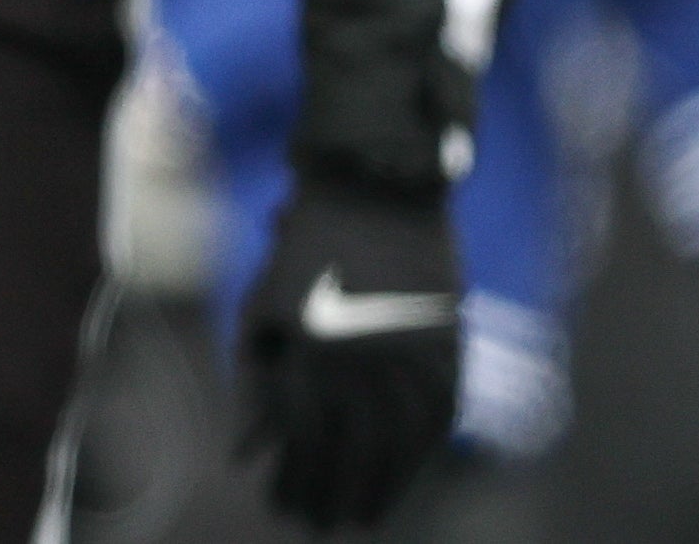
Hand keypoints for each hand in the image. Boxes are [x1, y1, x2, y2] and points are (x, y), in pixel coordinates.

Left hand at [238, 171, 462, 527]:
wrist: (376, 187)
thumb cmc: (300, 247)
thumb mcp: (261, 307)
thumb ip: (255, 378)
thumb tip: (250, 449)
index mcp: (307, 351)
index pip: (300, 442)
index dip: (292, 481)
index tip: (282, 507)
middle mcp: (360, 363)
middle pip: (347, 454)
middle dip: (329, 495)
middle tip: (319, 525)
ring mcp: (410, 357)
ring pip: (398, 447)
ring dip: (378, 489)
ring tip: (361, 516)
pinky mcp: (448, 347)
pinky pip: (437, 419)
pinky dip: (420, 455)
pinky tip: (405, 475)